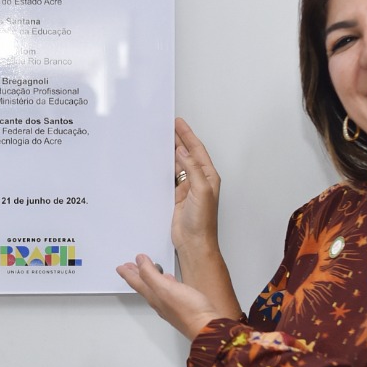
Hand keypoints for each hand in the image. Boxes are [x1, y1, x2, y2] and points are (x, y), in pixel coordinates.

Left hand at [116, 253, 222, 339]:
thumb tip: (139, 261)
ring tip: (146, 270)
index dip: (128, 272)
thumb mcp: (165, 288)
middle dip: (136, 275)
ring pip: (155, 287)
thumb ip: (150, 274)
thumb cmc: (189, 310)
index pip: (136, 282)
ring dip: (149, 277)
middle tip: (128, 267)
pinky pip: (168, 290)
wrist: (207, 327)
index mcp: (153, 296)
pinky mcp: (182, 305)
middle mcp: (159, 301)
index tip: (121, 266)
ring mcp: (171, 304)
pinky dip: (165, 282)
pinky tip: (170, 280)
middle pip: (144, 285)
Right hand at [172, 118, 221, 253]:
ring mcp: (187, 188)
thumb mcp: (200, 191)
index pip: (196, 149)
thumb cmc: (202, 222)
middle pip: (187, 154)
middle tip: (169, 126)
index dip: (187, 135)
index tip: (179, 123)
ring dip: (170, 151)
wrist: (194, 242)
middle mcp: (198, 180)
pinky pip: (169, 176)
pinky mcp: (176, 196)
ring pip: (177, 163)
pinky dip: (164, 167)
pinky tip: (158, 160)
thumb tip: (183, 152)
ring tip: (162, 138)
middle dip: (179, 139)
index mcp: (208, 176)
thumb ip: (192, 169)